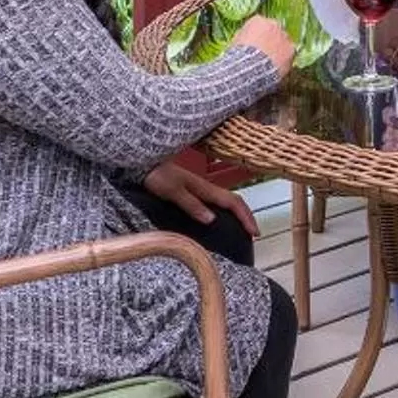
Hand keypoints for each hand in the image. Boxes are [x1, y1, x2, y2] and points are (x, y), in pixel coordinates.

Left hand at [142, 157, 258, 236]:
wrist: (142, 163)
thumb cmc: (156, 175)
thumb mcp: (172, 191)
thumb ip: (191, 204)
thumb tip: (212, 219)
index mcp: (204, 188)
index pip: (233, 202)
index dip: (246, 217)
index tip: (255, 232)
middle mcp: (205, 188)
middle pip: (234, 200)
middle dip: (246, 215)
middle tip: (253, 233)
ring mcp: (199, 189)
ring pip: (225, 200)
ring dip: (237, 213)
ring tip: (241, 228)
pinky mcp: (191, 191)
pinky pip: (215, 201)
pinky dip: (224, 211)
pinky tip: (219, 219)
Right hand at [236, 15, 293, 73]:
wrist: (249, 66)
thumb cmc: (239, 55)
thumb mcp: (236, 41)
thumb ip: (245, 36)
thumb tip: (247, 40)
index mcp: (257, 20)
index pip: (260, 24)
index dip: (259, 36)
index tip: (256, 44)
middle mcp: (273, 24)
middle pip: (275, 31)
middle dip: (271, 40)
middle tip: (266, 53)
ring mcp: (284, 36)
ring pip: (284, 41)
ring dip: (280, 49)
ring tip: (271, 63)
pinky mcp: (291, 49)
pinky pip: (289, 53)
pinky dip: (285, 60)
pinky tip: (278, 68)